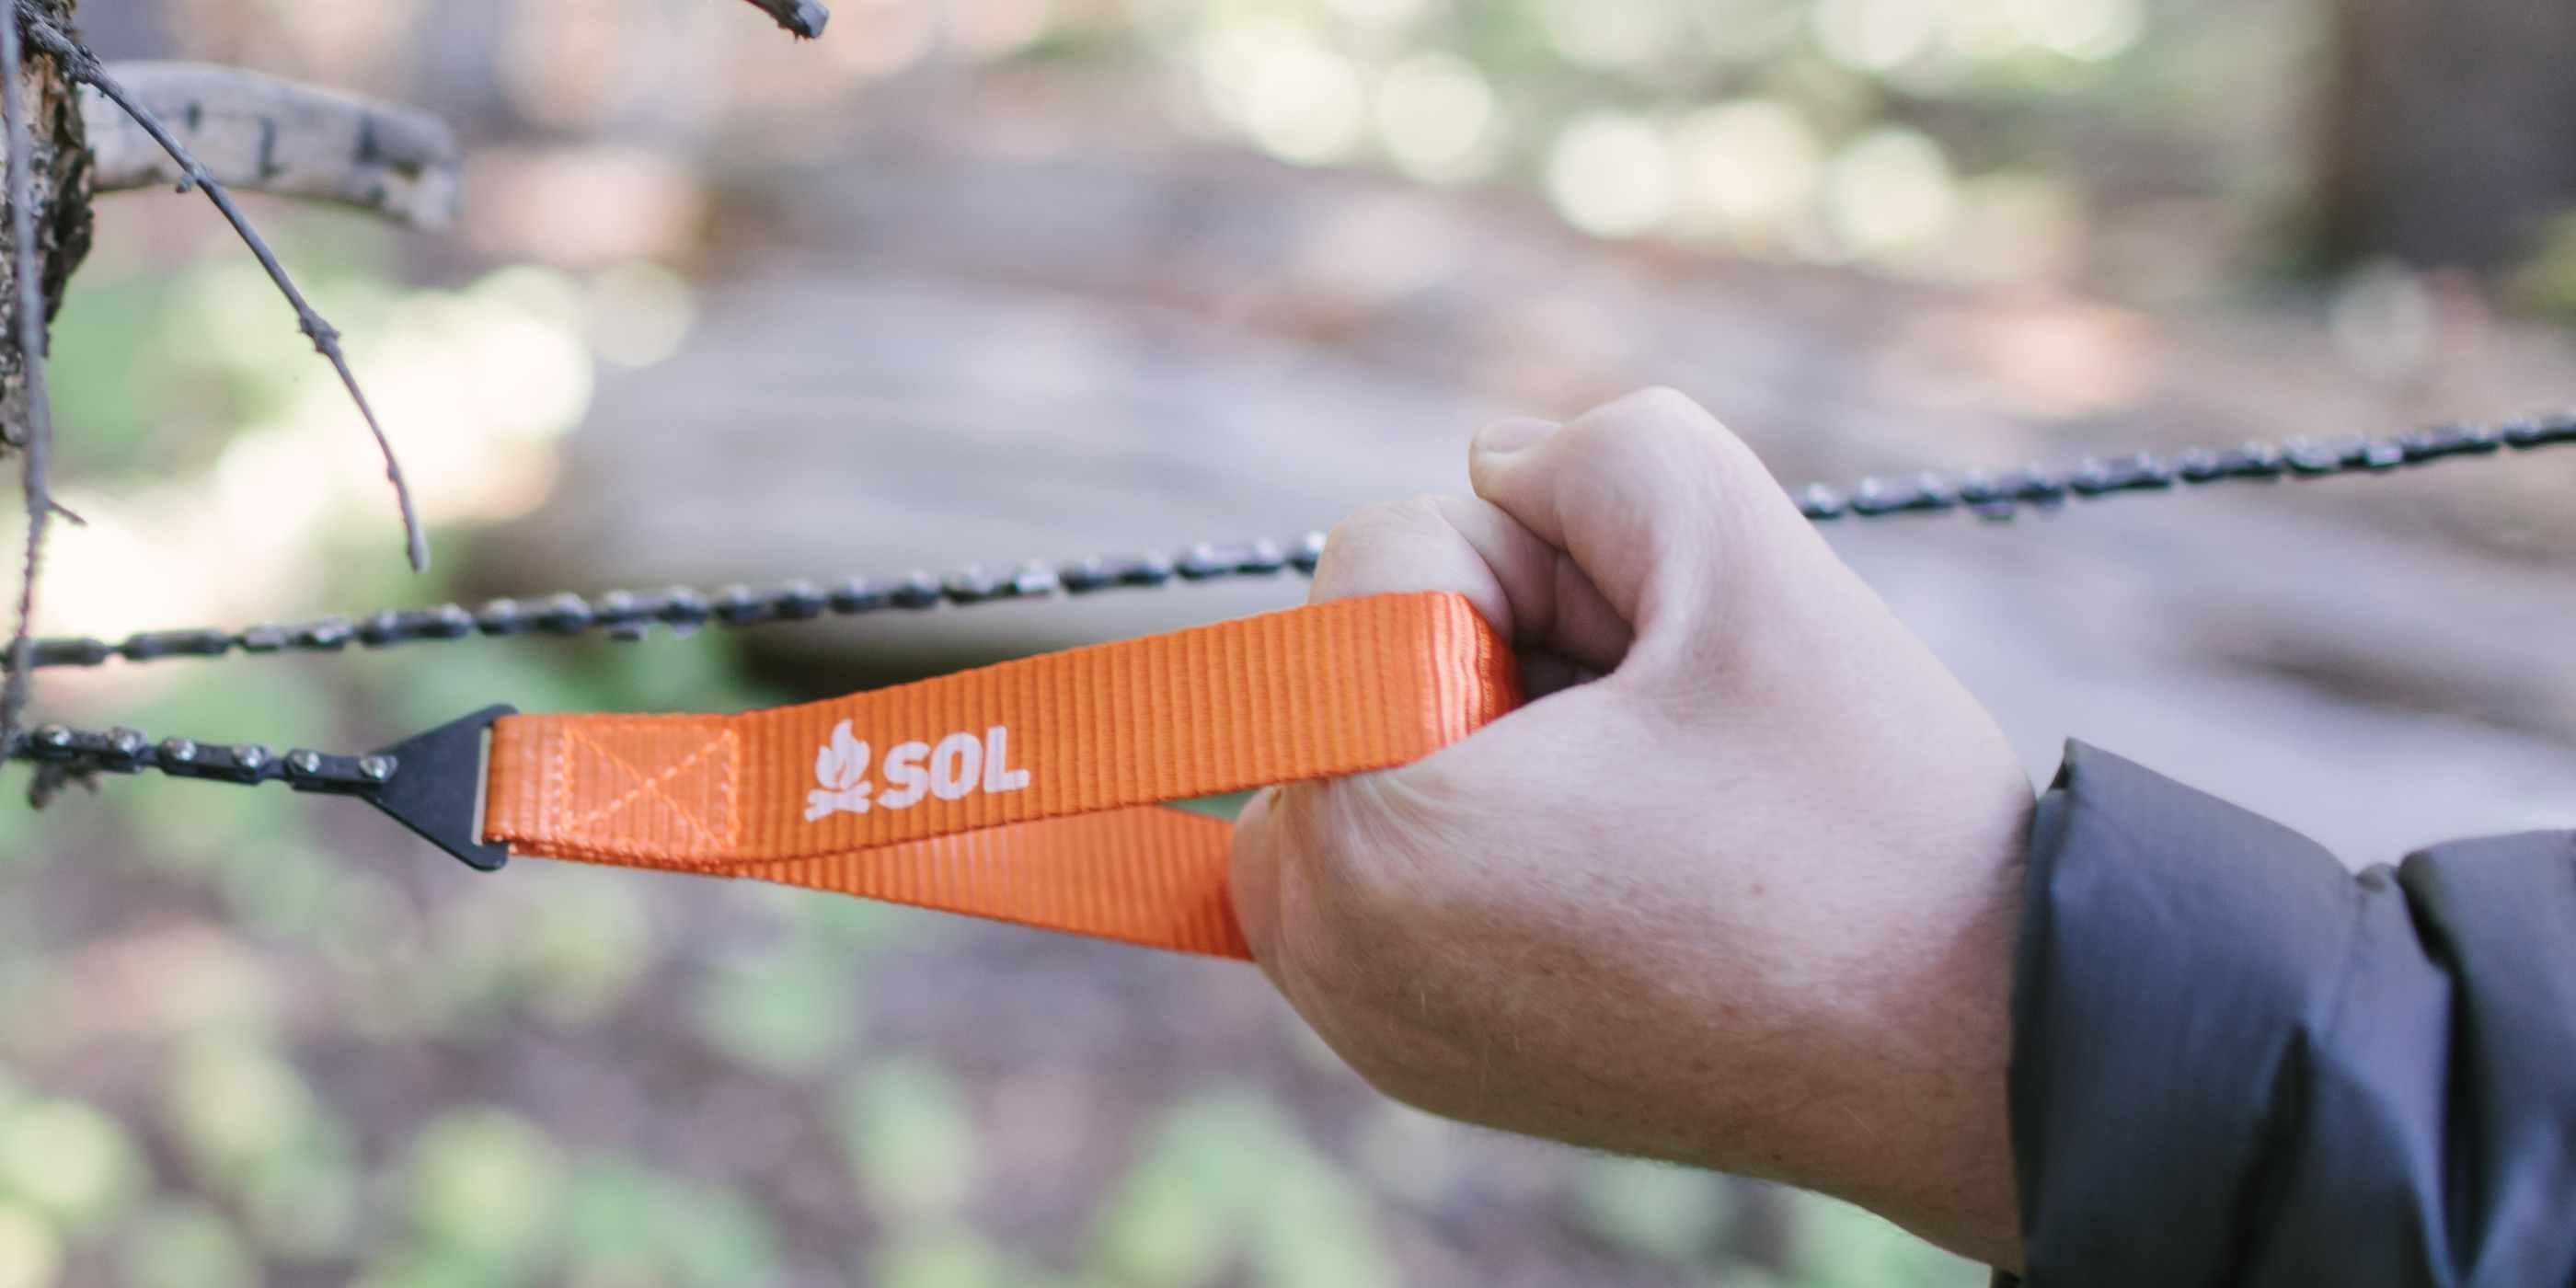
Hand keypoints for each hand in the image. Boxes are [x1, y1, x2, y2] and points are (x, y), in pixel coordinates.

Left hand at [1229, 389, 2033, 1267]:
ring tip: (1655, 808)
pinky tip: (1632, 867)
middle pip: (1359, 652)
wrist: (1975, 1051)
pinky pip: (1400, 846)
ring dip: (1504, 728)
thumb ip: (1588, 448)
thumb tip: (1489, 465)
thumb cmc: (1864, 822)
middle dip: (1505, 649)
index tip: (1650, 674)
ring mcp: (1354, 1012)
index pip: (1379, 556)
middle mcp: (1319, 945)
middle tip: (1661, 747)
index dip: (1542, 567)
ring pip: (1383, 741)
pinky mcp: (1406, 1046)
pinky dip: (1497, 819)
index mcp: (1367, 836)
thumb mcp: (1742, 552)